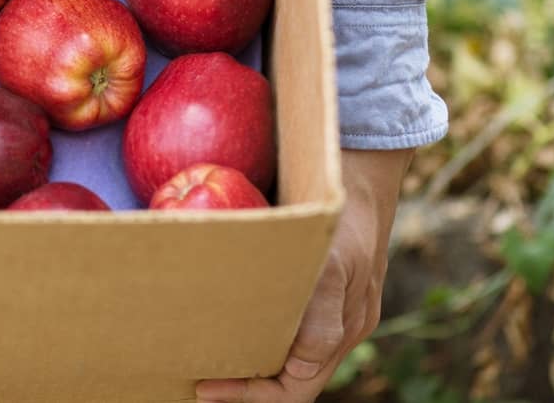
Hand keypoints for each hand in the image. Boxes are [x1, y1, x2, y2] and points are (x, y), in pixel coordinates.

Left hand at [196, 148, 411, 402]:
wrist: (360, 174)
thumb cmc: (345, 217)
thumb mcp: (336, 265)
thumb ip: (324, 318)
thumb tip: (301, 366)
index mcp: (342, 332)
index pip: (294, 389)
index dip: (250, 395)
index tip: (204, 387)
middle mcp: (338, 328)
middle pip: (287, 378)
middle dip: (243, 384)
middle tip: (192, 377)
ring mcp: (330, 308)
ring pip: (285, 353)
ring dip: (248, 359)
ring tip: (200, 354)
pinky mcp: (318, 286)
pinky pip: (284, 321)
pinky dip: (255, 329)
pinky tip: (224, 317)